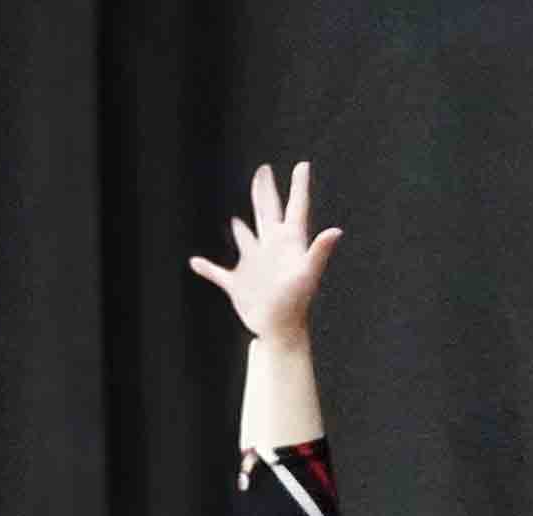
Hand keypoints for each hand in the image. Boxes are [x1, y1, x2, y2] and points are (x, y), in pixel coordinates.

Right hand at [189, 161, 340, 343]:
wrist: (280, 332)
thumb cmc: (295, 304)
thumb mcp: (306, 274)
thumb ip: (319, 251)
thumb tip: (337, 230)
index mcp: (288, 243)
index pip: (296, 208)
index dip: (299, 186)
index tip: (303, 165)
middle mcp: (271, 249)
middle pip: (268, 212)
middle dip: (266, 191)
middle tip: (264, 170)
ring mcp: (255, 265)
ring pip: (246, 237)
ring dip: (240, 228)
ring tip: (236, 218)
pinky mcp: (238, 283)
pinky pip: (219, 273)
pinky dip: (207, 268)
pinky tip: (196, 263)